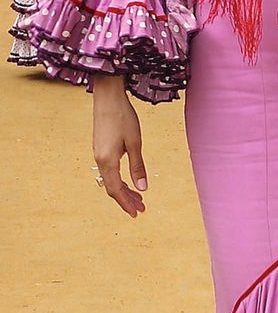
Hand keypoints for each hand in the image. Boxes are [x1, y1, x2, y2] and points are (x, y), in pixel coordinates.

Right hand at [92, 74, 147, 215]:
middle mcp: (100, 160)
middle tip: (141, 209)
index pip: (116, 190)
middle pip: (112, 187)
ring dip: (124, 189)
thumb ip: (138, 166)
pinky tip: (129, 181)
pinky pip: (109, 171)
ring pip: (111, 179)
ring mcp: (98, 154)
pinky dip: (119, 179)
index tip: (137, 213)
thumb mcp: (135, 143)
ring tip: (138, 198)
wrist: (108, 98)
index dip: (126, 203)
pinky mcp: (100, 149)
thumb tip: (143, 188)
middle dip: (126, 199)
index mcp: (108, 161)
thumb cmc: (123, 118)